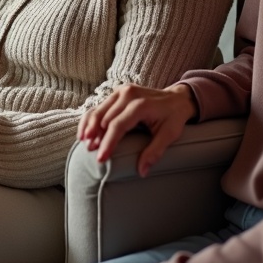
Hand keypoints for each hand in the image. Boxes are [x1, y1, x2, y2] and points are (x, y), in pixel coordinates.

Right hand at [78, 83, 195, 175]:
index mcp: (141, 105)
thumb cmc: (173, 117)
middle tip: (90, 151)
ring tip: (85, 143)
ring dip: (89, 127)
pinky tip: (85, 131)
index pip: (118, 125)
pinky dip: (90, 118)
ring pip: (98, 110)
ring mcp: (121, 91)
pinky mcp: (117, 93)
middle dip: (96, 136)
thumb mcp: (169, 135)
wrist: (177, 98)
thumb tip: (142, 171)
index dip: (108, 143)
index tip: (101, 159)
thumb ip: (154, 152)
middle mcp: (128, 94)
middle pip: (104, 117)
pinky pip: (99, 105)